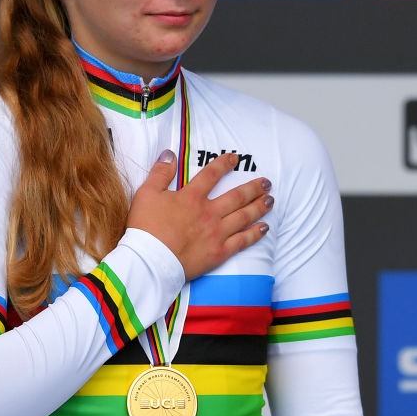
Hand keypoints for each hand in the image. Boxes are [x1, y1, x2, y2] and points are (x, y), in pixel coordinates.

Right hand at [127, 150, 273, 279]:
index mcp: (192, 197)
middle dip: (254, 187)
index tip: (235, 158)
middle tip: (267, 182)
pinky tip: (265, 227)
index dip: (225, 164)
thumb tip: (170, 154)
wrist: (150, 261)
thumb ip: (160, 173)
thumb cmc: (145, 228)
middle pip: (237, 196)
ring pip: (244, 216)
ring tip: (271, 199)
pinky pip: (242, 241)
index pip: (212, 174)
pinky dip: (255, 233)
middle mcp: (209, 212)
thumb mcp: (146, 194)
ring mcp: (217, 233)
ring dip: (259, 206)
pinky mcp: (219, 252)